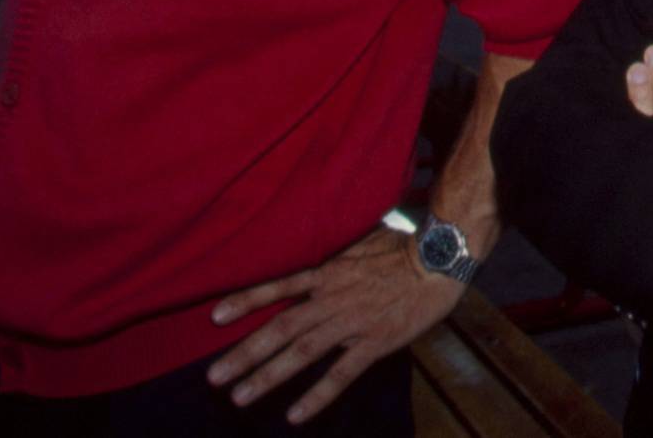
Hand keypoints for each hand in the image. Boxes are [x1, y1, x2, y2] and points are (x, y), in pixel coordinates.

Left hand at [206, 226, 464, 424]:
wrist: (439, 260)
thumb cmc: (403, 245)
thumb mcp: (360, 238)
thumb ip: (333, 252)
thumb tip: (312, 253)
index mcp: (327, 272)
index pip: (278, 286)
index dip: (246, 301)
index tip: (215, 317)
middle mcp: (332, 299)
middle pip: (281, 328)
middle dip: (245, 353)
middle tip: (213, 376)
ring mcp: (352, 323)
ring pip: (302, 352)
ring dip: (269, 376)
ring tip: (240, 397)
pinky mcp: (375, 343)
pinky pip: (341, 373)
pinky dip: (317, 395)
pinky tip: (295, 415)